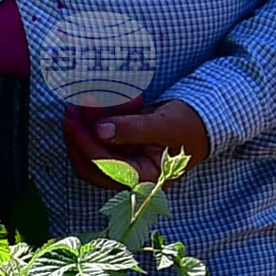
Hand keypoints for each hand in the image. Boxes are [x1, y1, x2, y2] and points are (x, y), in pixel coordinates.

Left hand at [68, 98, 209, 189]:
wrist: (203, 118)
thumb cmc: (189, 124)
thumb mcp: (163, 124)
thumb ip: (133, 129)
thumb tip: (100, 131)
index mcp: (144, 177)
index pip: (104, 167)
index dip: (84, 144)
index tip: (72, 121)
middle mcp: (130, 174)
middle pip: (90, 163)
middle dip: (78, 136)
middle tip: (72, 108)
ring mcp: (124, 160)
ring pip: (93, 147)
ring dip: (87, 123)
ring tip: (88, 98)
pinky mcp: (122, 147)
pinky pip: (101, 134)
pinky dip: (100, 117)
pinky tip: (107, 99)